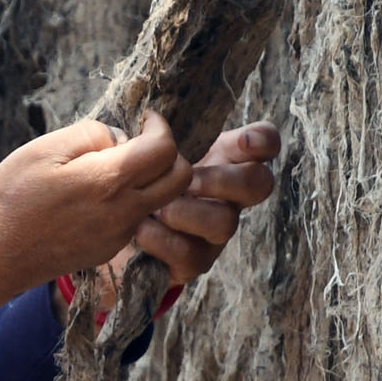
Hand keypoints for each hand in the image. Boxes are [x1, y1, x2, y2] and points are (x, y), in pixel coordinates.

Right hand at [0, 114, 191, 363]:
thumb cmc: (8, 198)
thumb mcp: (42, 150)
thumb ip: (89, 134)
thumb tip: (117, 137)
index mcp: (108, 181)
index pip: (164, 148)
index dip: (159, 125)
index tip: (143, 118)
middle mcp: (124, 212)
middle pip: (180, 179)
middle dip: (169, 153)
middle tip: (140, 141)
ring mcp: (119, 235)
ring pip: (162, 201)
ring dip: (152, 179)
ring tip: (114, 167)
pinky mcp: (108, 249)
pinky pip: (137, 219)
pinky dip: (131, 200)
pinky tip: (96, 194)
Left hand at [92, 121, 282, 311]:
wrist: (116, 228)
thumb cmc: (139, 179)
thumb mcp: (149, 151)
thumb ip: (158, 134)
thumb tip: (149, 118)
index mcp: (224, 160)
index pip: (265, 144)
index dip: (264, 141)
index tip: (243, 141)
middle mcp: (229, 197)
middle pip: (258, 184)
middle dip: (224, 180)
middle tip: (188, 181)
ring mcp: (215, 232)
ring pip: (225, 223)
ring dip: (188, 212)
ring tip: (156, 209)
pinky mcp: (194, 262)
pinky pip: (190, 254)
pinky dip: (162, 239)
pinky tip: (141, 229)